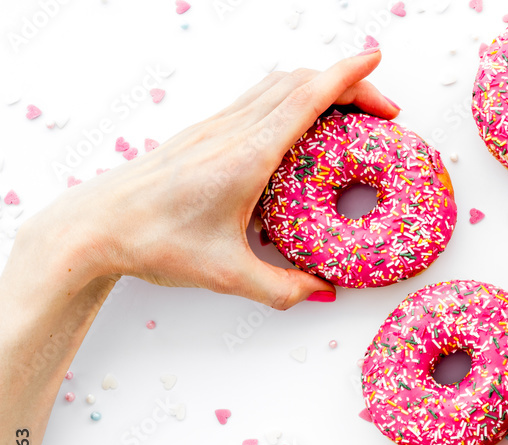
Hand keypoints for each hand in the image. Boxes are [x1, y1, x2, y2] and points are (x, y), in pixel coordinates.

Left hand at [18, 51, 397, 307]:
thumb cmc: (154, 243)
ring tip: (351, 109)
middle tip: (382, 106)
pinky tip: (301, 121)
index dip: (348, 76)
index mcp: (246, 158)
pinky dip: (292, 95)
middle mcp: (232, 132)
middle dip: (348, 82)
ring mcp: (215, 127)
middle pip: (299, 82)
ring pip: (277, 85)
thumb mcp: (227, 275)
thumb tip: (323, 291)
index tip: (375, 59)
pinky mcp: (204, 133)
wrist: (95, 226)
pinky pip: (257, 99)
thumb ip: (282, 288)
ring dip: (319, 84)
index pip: (306, 99)